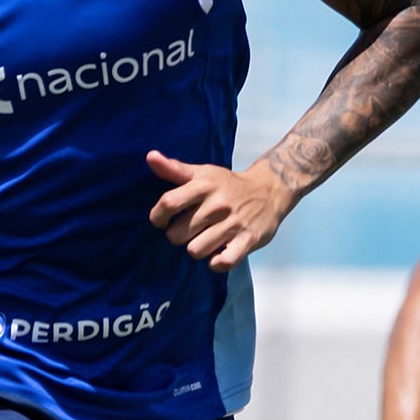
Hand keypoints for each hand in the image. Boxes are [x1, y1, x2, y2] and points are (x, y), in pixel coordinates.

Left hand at [146, 153, 290, 268]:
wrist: (270, 190)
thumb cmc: (228, 184)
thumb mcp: (202, 173)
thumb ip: (174, 169)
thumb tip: (150, 157)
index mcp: (204, 186)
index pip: (168, 203)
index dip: (158, 217)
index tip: (162, 220)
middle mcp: (218, 205)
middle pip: (177, 234)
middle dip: (178, 235)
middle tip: (189, 230)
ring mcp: (234, 224)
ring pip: (195, 251)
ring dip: (197, 249)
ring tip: (204, 240)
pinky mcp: (248, 240)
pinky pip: (223, 262)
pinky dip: (216, 263)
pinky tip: (217, 253)